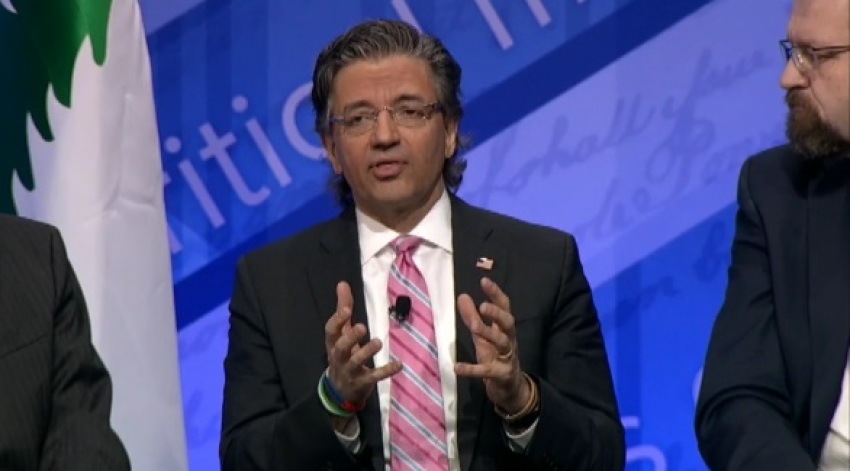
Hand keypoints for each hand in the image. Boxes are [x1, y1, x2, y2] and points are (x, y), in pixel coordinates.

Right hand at [325, 281, 401, 405]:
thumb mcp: (341, 333)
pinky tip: (398, 365)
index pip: (330, 332)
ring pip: (355, 362)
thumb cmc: (342, 354)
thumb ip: (343, 309)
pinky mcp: (362, 383)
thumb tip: (342, 284)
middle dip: (350, 337)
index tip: (346, 310)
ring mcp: (350, 371)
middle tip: (362, 327)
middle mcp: (339, 357)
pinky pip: (373, 377)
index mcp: (333, 344)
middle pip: (341, 347)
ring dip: (366, 352)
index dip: (337, 321)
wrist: (340, 391)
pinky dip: (385, 371)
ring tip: (378, 342)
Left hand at [455, 277, 530, 413]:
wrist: (510, 389)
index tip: (484, 280)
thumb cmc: (496, 357)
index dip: (495, 294)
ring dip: (488, 333)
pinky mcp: (500, 375)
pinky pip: (486, 371)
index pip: (504, 307)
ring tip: (473, 326)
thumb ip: (472, 317)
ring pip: (502, 343)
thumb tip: (462, 296)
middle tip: (483, 306)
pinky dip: (471, 370)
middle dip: (497, 314)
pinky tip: (457, 367)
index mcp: (504, 329)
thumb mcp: (482, 337)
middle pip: (508, 323)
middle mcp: (509, 340)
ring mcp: (507, 358)